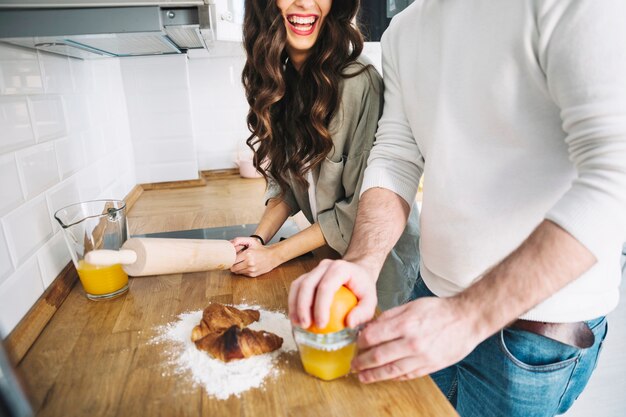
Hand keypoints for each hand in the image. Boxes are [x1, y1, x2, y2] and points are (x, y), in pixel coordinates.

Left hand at [229, 237, 278, 276]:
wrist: (272, 256)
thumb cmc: (261, 249)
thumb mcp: (251, 241)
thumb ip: (239, 240)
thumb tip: (230, 243)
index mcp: (247, 254)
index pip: (232, 260)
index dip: (230, 259)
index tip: (230, 257)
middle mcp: (249, 263)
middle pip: (233, 268)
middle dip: (232, 265)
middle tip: (234, 261)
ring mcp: (251, 270)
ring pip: (237, 272)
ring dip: (237, 268)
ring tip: (241, 262)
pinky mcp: (253, 274)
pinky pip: (242, 274)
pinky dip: (242, 270)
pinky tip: (246, 266)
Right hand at [288, 259, 378, 329]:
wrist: (357, 272)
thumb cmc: (363, 287)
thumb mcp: (371, 300)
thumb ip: (363, 312)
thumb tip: (349, 323)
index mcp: (340, 269)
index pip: (326, 286)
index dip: (320, 306)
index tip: (320, 325)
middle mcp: (325, 266)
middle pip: (308, 284)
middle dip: (303, 306)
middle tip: (306, 326)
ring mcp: (314, 270)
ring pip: (298, 285)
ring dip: (295, 305)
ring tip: (298, 324)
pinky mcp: (308, 276)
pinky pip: (296, 288)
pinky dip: (293, 303)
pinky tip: (296, 318)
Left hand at [351, 296, 483, 382]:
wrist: (466, 319)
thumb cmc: (439, 310)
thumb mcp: (411, 305)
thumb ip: (389, 317)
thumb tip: (370, 327)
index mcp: (405, 324)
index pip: (373, 336)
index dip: (360, 342)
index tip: (356, 344)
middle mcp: (412, 343)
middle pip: (378, 356)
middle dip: (362, 362)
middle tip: (354, 365)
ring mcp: (421, 357)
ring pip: (391, 370)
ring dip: (374, 375)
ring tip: (363, 377)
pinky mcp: (430, 366)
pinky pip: (407, 375)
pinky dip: (393, 377)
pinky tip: (385, 376)